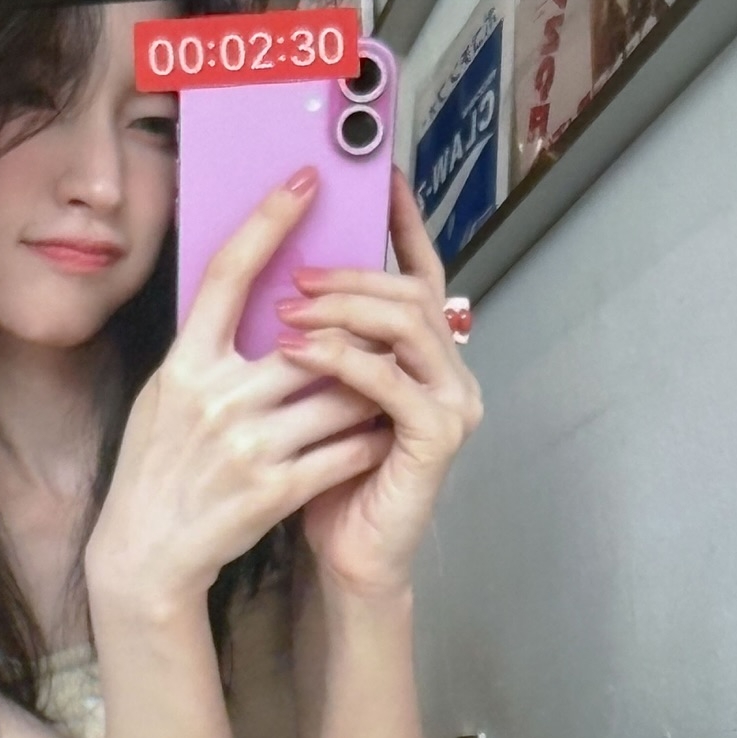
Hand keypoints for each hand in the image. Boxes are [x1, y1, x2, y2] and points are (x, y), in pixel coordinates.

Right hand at [86, 166, 389, 624]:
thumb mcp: (165, 398)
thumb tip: (255, 301)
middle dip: (352, 334)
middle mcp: (215, 400)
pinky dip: (370, 440)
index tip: (305, 181)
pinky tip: (383, 434)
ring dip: (372, 391)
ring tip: (391, 383)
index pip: (227, 274)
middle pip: (308, 341)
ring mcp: (247, 447)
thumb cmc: (157, 469)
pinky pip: (344, 451)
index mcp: (183, 366)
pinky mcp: (274, 492)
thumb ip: (207, 353)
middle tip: (385, 321)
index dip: (268, 221)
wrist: (146, 553)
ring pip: (340, 397)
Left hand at [277, 166, 484, 602]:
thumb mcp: (320, 398)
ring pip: (409, 327)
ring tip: (292, 311)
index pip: (420, 276)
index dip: (403, 227)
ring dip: (347, 311)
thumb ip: (323, 344)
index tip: (379, 180)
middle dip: (352, 277)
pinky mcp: (438, 438)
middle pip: (412, 293)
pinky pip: (395, 382)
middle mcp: (450, 373)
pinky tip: (302, 352)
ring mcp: (452, 403)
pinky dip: (347, 362)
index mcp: (425, 357)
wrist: (348, 557)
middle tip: (297, 274)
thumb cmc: (329, 483)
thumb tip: (284, 281)